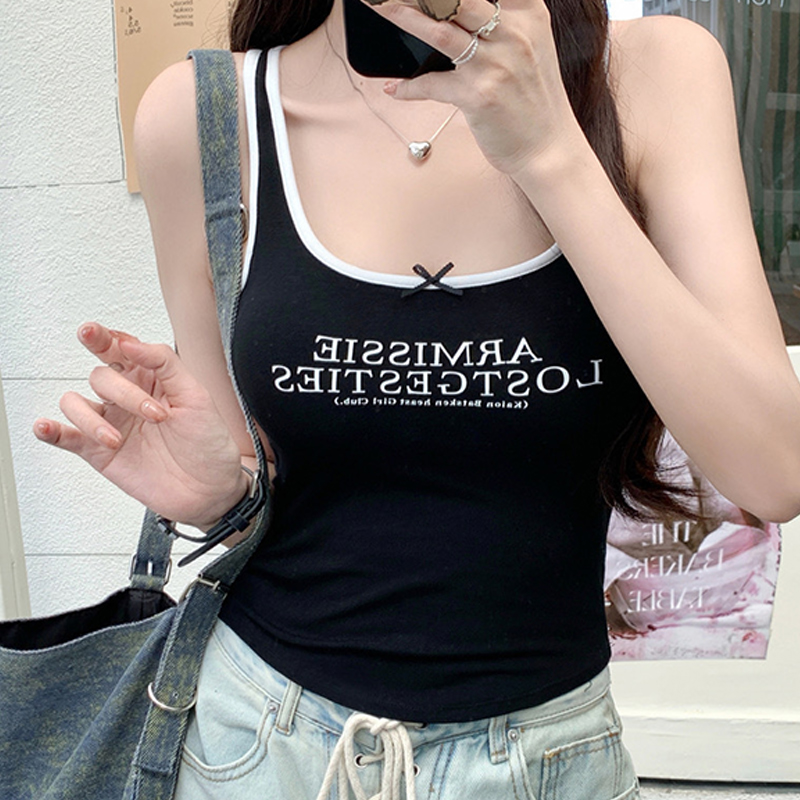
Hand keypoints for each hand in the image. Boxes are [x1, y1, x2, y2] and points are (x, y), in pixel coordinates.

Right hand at [33, 323, 247, 527]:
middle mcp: (126, 398)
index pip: (118, 349)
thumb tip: (129, 343)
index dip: (101, 337)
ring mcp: (111, 424)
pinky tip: (47, 427)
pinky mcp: (99, 453)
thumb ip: (164, 363)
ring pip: (75, 403)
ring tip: (115, 439)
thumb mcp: (197, 396)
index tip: (92, 333)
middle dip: (124, 393)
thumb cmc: (207, 443)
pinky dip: (51, 430)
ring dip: (90, 419)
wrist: (211, 489)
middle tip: (155, 415)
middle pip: (100, 377)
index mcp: (150, 378)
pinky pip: (66, 437)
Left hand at [370, 0, 585, 173]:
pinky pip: (431, 84)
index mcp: (528, 13)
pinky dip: (409, 88)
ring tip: (381, 6)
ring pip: (440, 31)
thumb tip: (457, 9)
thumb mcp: (532, 46)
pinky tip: (394, 89)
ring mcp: (494, 65)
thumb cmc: (534, 99)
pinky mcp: (477, 96)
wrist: (548, 148)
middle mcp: (514, 33)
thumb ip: (504, 21)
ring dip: (404, 16)